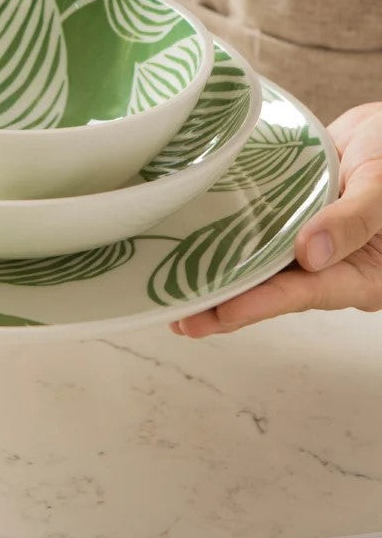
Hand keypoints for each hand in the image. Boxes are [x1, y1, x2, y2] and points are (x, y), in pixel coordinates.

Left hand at [172, 102, 381, 336]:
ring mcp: (308, 245)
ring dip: (220, 281)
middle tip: (181, 318)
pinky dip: (227, 245)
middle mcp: (331, 267)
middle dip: (226, 307)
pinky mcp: (290, 222)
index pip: (305, 294)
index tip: (222, 313)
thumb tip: (311, 254)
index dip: (261, 304)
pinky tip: (192, 251)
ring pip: (260, 269)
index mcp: (363, 274)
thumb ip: (354, 218)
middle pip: (274, 292)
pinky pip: (257, 238)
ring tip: (174, 297)